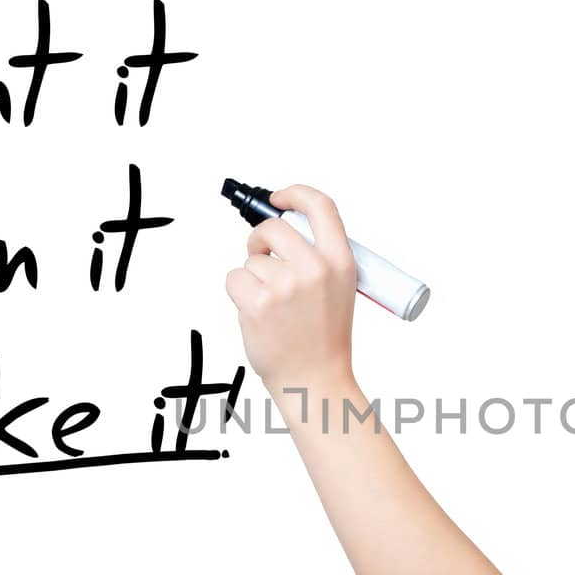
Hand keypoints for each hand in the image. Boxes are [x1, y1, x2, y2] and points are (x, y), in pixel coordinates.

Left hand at [224, 184, 358, 392]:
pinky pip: (234, 278)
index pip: (320, 206)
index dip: (295, 194)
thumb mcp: (339, 289)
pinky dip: (239, 293)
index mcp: (340, 262)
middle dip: (260, 240)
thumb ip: (317, 258)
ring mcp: (285, 285)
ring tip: (272, 306)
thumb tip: (281, 230)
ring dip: (253, 277)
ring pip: (251, 259)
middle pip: (273, 228)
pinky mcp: (258, 302)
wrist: (315, 381)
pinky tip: (257, 314)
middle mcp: (314, 268)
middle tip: (261, 257)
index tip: (279, 198)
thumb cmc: (323, 339)